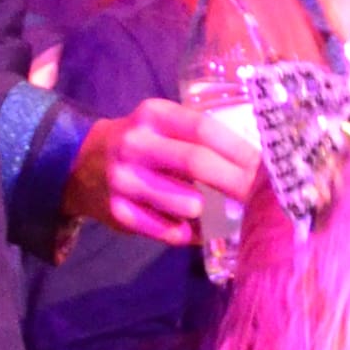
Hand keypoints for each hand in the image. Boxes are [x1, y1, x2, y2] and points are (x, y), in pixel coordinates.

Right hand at [64, 92, 261, 244]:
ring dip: (209, 212)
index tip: (267, 170)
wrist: (81, 165)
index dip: (239, 151)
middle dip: (234, 183)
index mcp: (154, 115)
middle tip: (260, 201)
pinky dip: (186, 234)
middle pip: (195, 162)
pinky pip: (166, 230)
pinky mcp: (118, 212)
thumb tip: (254, 169)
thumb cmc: (142, 148)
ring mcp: (123, 178)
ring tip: (221, 216)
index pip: (204, 129)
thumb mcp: (163, 129)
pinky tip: (191, 230)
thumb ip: (199, 142)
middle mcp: (135, 142)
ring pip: (183, 202)